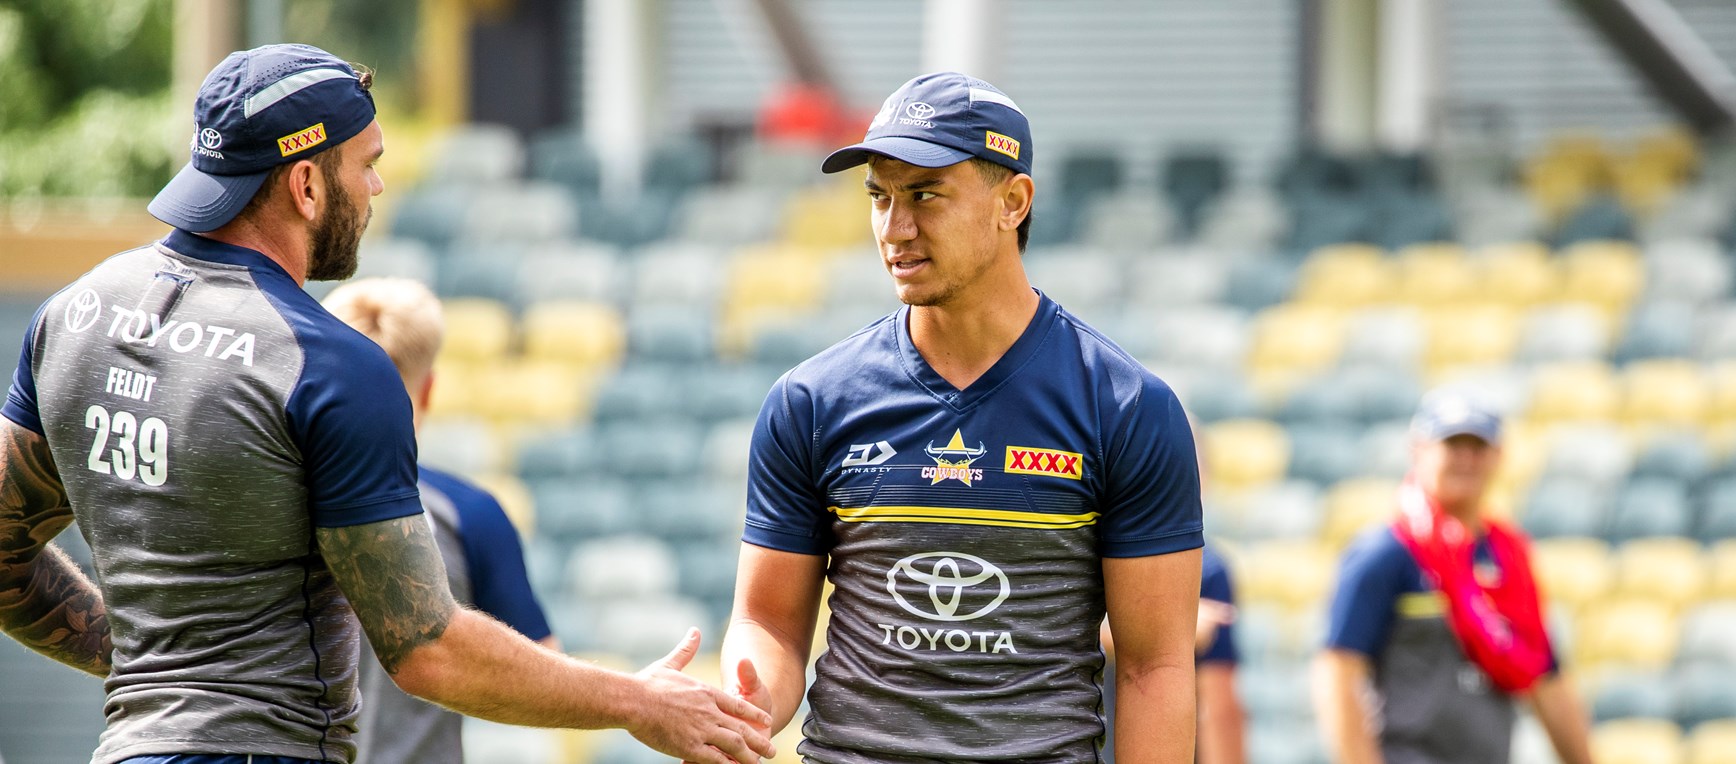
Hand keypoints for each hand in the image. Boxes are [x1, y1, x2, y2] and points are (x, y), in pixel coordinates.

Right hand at [629, 628, 777, 763]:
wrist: (631, 699)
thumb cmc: (647, 683)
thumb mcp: (671, 664)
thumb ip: (686, 650)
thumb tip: (694, 631)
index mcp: (706, 692)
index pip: (738, 705)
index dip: (754, 714)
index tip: (767, 721)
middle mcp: (709, 711)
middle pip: (742, 728)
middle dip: (758, 740)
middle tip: (771, 749)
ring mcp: (701, 729)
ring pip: (733, 745)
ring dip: (748, 756)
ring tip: (758, 763)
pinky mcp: (689, 746)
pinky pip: (714, 759)